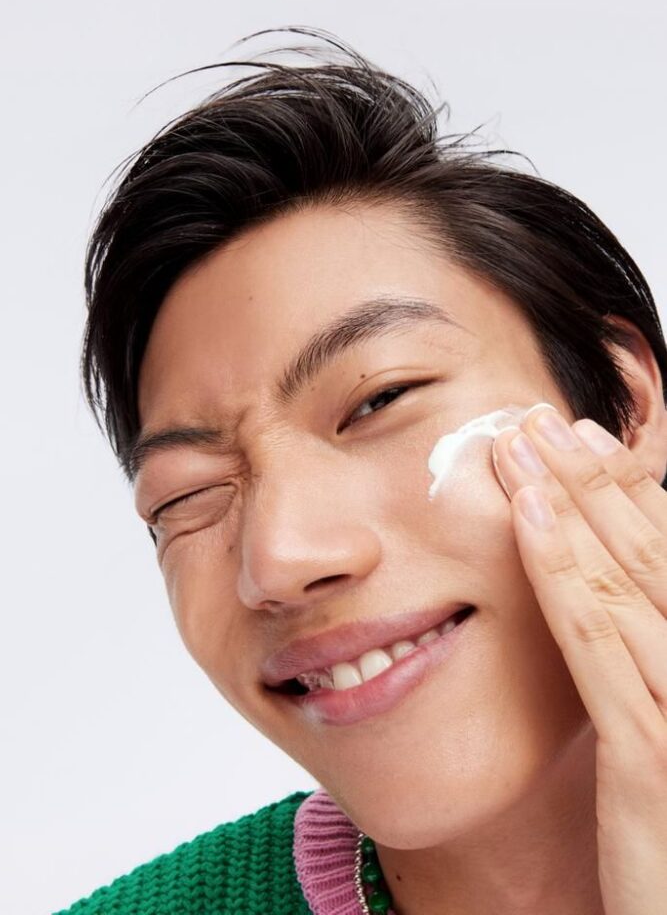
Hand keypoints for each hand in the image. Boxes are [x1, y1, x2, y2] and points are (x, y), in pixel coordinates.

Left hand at [492, 405, 666, 914]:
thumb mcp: (663, 727)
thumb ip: (644, 660)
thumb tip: (613, 594)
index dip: (634, 491)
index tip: (589, 442)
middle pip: (653, 552)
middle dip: (596, 478)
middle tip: (544, 420)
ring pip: (625, 580)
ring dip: (572, 502)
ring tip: (526, 444)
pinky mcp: (654, 760)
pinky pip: (598, 644)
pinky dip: (561, 571)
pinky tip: (527, 518)